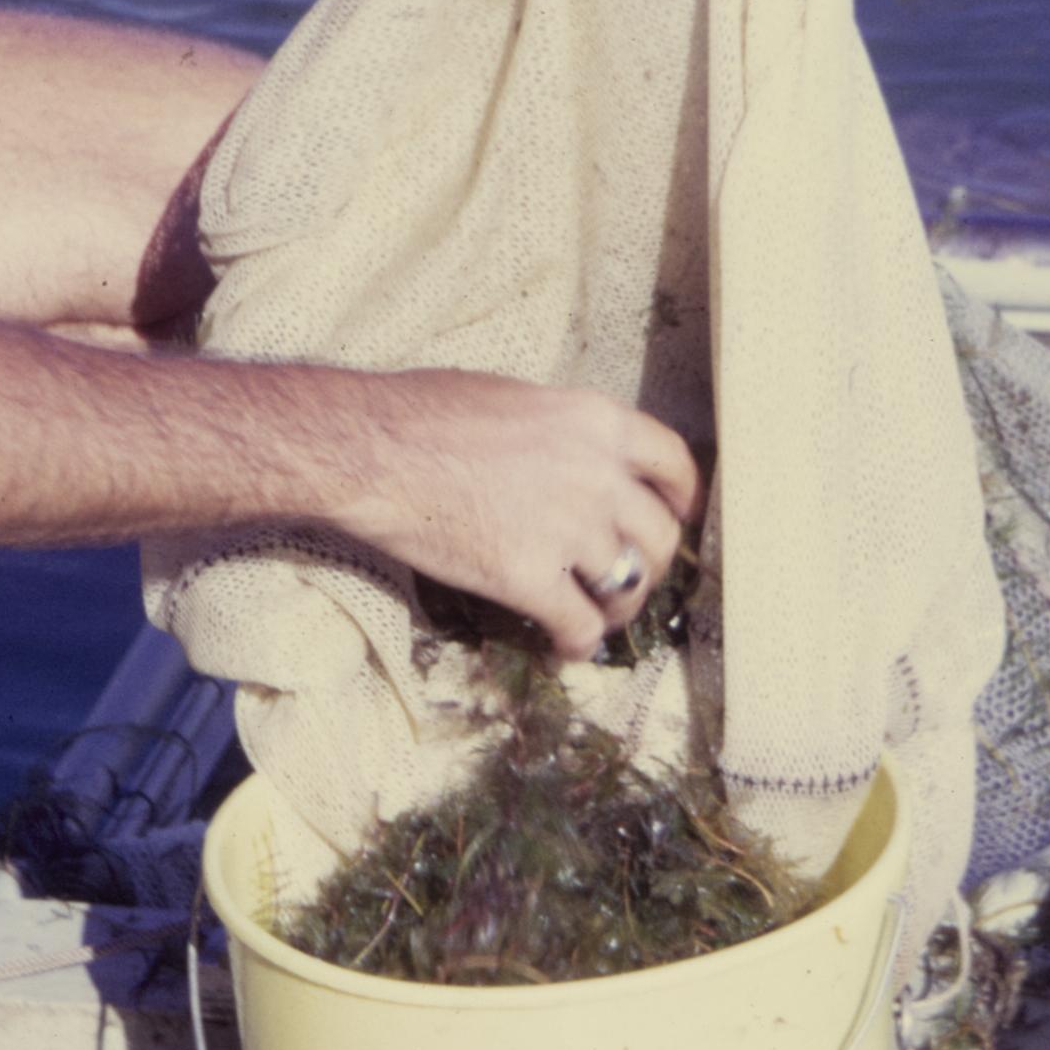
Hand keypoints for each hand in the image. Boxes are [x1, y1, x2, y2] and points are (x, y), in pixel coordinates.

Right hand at [337, 367, 703, 657]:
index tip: (675, 519)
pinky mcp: (529, 578)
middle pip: (659, 536)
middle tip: (629, 579)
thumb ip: (562, 433)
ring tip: (595, 618)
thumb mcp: (516, 399)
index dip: (680, 500)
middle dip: (650, 566)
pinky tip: (564, 650)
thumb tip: (572, 458)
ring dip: (614, 610)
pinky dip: (578, 645)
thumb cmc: (423, 414)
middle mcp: (598, 475)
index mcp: (597, 422)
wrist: (370, 451)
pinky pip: (580, 626)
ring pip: (626, 586)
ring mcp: (569, 529)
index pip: (673, 465)